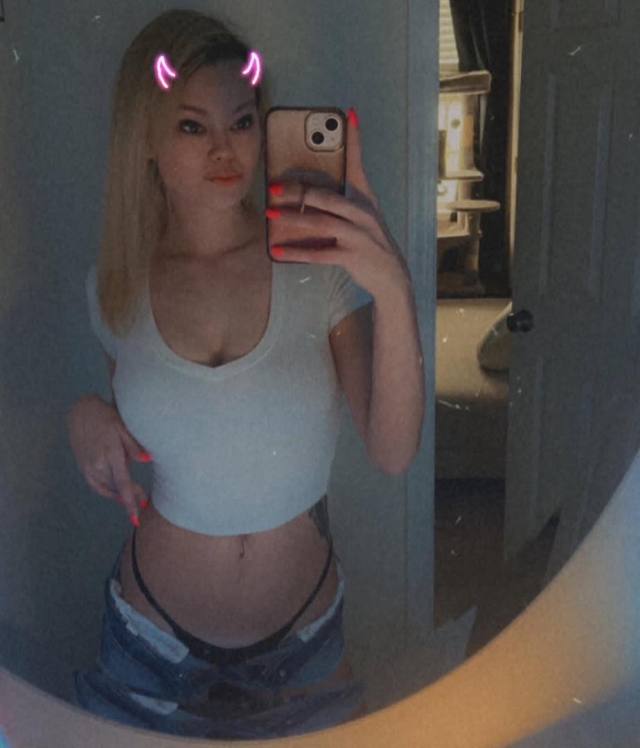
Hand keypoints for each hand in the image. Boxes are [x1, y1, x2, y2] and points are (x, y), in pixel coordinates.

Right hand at [67, 395, 150, 523]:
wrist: (81, 412)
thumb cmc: (107, 417)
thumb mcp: (123, 427)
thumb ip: (134, 446)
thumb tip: (148, 460)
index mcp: (110, 454)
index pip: (123, 484)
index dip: (130, 502)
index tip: (137, 517)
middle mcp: (97, 464)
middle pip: (116, 489)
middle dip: (130, 498)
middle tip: (144, 503)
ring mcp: (88, 467)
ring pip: (106, 489)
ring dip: (119, 496)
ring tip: (133, 501)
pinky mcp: (83, 467)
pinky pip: (96, 485)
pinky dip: (107, 492)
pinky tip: (117, 495)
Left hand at [267, 108, 410, 298]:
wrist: (391, 276)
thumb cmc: (369, 243)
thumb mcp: (360, 218)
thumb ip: (337, 205)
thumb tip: (302, 194)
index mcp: (364, 200)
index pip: (358, 164)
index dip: (355, 139)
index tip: (349, 114)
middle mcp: (363, 214)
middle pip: (328, 197)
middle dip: (300, 191)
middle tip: (274, 187)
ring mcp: (358, 235)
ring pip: (321, 223)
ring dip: (293, 219)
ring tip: (270, 215)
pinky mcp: (351, 256)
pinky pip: (319, 253)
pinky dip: (296, 252)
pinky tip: (276, 250)